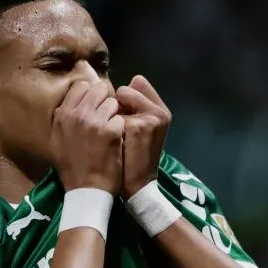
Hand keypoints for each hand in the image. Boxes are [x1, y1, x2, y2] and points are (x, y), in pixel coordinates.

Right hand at [50, 80, 123, 193]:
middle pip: (98, 90)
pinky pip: (120, 118)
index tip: (94, 104)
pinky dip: (121, 128)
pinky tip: (116, 140)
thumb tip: (67, 106)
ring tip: (111, 129)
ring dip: (114, 114)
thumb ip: (62, 121)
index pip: (80, 86)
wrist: (86, 190)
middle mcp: (76, 114)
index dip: (90, 94)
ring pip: (112, 102)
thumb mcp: (56, 143)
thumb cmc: (71, 169)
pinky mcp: (111, 130)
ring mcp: (94, 121)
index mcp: (62, 115)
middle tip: (105, 116)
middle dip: (104, 101)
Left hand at [116, 75, 170, 197]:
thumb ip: (136, 106)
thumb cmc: (135, 157)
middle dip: (114, 105)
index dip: (123, 97)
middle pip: (125, 90)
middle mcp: (159, 111)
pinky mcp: (136, 126)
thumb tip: (128, 81)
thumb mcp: (141, 129)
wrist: (136, 185)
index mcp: (161, 110)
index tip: (120, 113)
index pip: (138, 83)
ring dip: (109, 116)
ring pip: (116, 102)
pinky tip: (110, 141)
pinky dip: (105, 126)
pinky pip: (110, 116)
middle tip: (117, 128)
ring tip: (115, 136)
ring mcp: (149, 118)